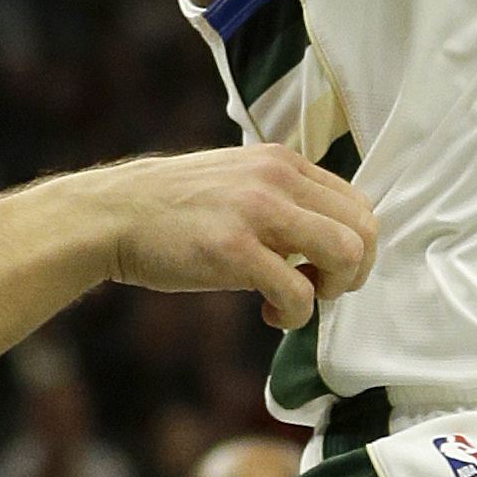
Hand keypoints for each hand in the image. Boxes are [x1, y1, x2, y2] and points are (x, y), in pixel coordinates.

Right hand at [90, 145, 376, 329]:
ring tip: (294, 298)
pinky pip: (300, 293)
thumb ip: (282, 195)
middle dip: (352, 272)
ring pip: (346, 255)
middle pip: (364, 230)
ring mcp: (257, 211)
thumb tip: (328, 233)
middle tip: (317, 287)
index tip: (320, 267)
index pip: (358, 204)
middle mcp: (277, 178)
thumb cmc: (174, 209)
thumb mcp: (237, 179)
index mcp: (281, 161)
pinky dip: (294, 315)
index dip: (353, 247)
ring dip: (331, 290)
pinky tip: (268, 312)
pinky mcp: (235, 250)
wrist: (113, 214)